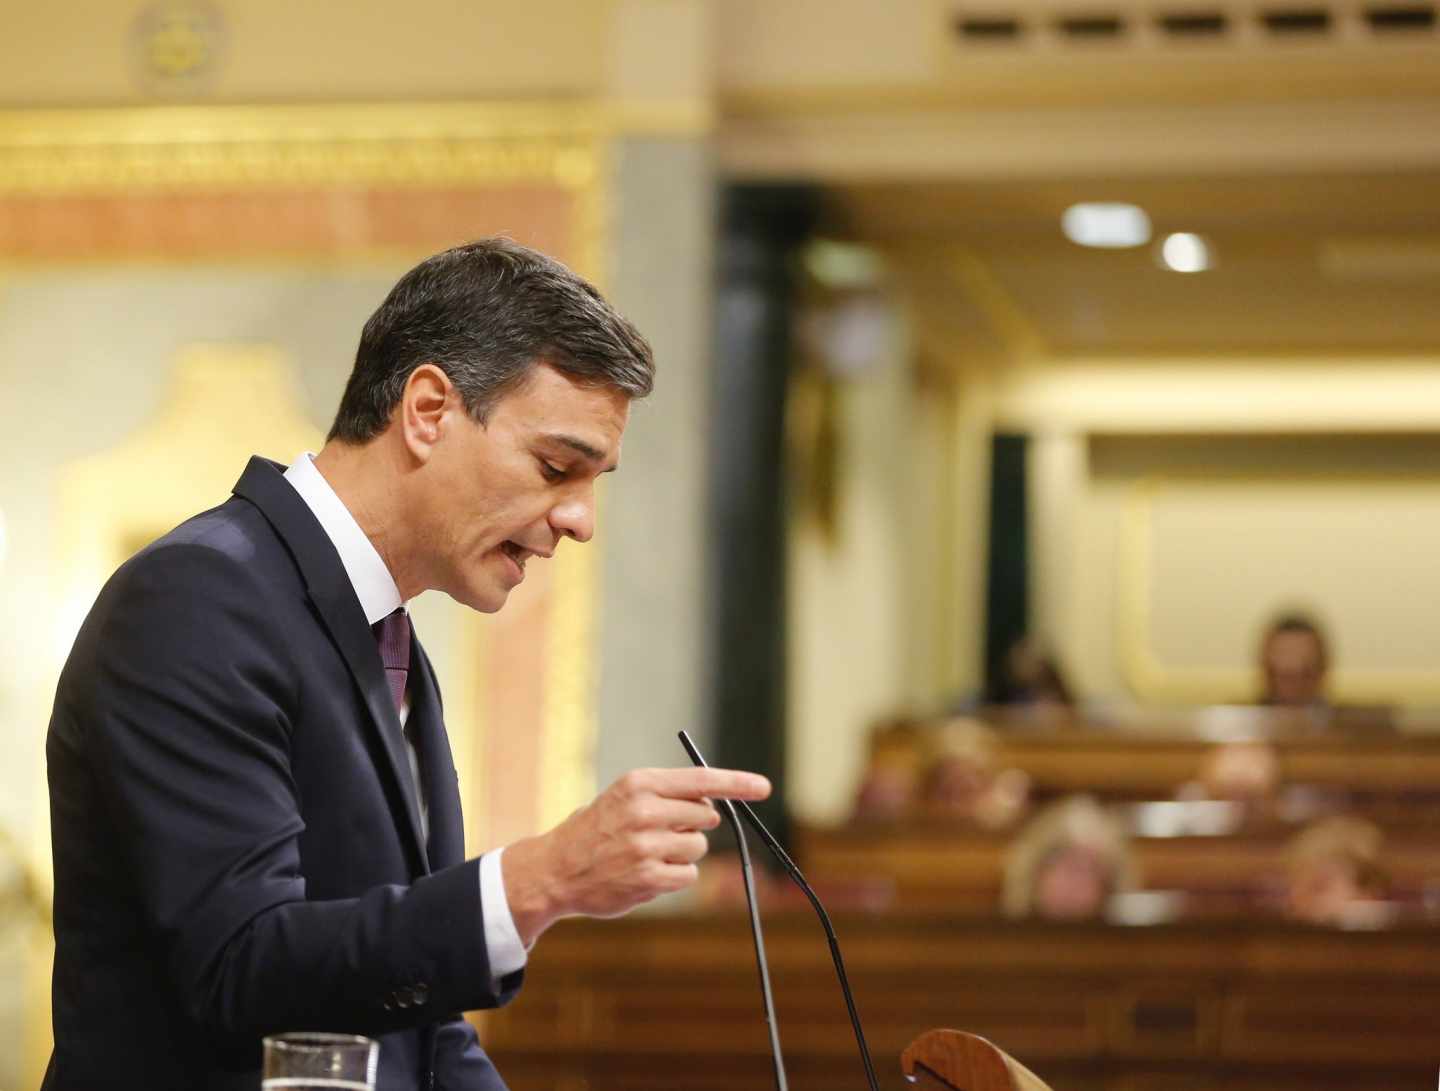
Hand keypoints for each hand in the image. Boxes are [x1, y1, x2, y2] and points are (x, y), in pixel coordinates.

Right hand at [501, 766, 770, 945]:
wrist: (554, 869)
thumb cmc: (597, 830)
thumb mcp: (625, 797)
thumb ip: (668, 796)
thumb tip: (716, 803)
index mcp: (639, 783)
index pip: (701, 779)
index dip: (737, 783)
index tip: (763, 787)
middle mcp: (644, 810)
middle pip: (705, 816)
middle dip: (692, 826)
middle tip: (661, 832)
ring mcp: (646, 845)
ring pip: (698, 848)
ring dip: (681, 854)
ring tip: (647, 854)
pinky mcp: (648, 877)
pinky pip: (688, 876)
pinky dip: (674, 877)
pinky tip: (646, 874)